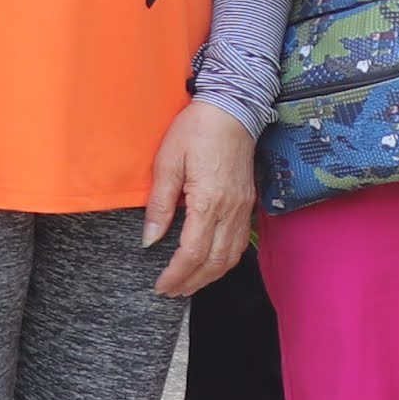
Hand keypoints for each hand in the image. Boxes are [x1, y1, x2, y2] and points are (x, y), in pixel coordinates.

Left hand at [145, 102, 257, 296]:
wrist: (232, 108)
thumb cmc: (196, 130)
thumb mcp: (168, 163)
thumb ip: (160, 205)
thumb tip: (150, 239)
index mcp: (208, 202)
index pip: (192, 253)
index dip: (176, 274)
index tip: (161, 285)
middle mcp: (230, 211)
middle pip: (214, 262)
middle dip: (192, 282)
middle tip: (171, 291)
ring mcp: (243, 208)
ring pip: (231, 257)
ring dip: (210, 276)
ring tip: (189, 284)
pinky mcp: (248, 203)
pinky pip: (239, 243)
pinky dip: (225, 261)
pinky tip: (211, 263)